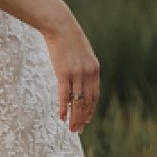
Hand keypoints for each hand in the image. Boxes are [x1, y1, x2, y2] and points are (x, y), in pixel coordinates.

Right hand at [42, 18, 100, 132]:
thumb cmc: (69, 39)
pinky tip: (61, 117)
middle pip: (87, 102)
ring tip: (71, 128)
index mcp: (94, 69)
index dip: (91, 110)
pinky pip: (65, 95)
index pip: (95, 95)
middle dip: (83, 118)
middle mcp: (88, 73)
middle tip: (78, 130)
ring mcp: (76, 73)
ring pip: (77, 102)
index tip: (87, 120)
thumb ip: (85, 67)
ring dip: (75, 117)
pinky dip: (64, 108)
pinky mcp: (64, 73)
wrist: (61, 26)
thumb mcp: (83, 54)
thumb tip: (82, 79)